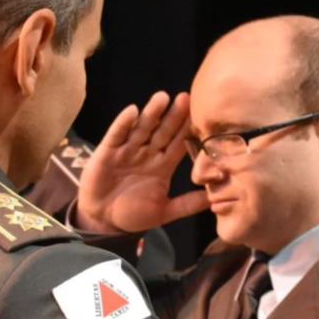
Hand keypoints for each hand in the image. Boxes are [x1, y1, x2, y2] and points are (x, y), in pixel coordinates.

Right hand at [75, 91, 208, 232]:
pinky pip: (117, 135)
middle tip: (186, 98)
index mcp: (162, 165)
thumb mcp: (164, 211)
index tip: (202, 115)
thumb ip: (187, 204)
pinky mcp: (108, 152)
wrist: (104, 221)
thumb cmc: (133, 215)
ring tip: (162, 98)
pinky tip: (132, 111)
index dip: (188, 130)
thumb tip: (214, 199)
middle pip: (162, 131)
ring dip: (151, 113)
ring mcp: (127, 151)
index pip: (178, 144)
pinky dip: (123, 124)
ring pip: (142, 129)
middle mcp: (147, 154)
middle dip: (173, 116)